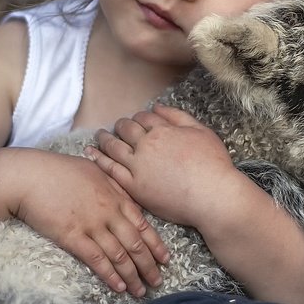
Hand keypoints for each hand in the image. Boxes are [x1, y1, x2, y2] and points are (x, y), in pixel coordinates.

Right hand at [13, 151, 168, 296]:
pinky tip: (118, 287)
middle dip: (149, 265)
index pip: (143, 224)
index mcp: (116, 195)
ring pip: (119, 255)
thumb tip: (124, 193)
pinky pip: (97, 260)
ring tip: (140, 291)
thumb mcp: (93, 169)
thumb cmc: (58, 170)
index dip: (156, 244)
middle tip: (158, 281)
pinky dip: (110, 275)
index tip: (165, 259)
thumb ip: (112, 182)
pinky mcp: (73, 236)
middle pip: (136, 243)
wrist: (29, 176)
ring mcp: (92, 225)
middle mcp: (109, 212)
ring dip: (132, 275)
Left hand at [87, 103, 243, 228]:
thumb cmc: (213, 165)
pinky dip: (98, 159)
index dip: (139, 118)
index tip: (138, 121)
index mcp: (163, 130)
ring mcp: (138, 166)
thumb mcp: (201, 131)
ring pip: (114, 147)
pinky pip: (110, 169)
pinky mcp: (134, 187)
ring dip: (105, 139)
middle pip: (126, 129)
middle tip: (117, 127)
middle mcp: (146, 145)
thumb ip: (178, 116)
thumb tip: (157, 107)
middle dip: (121, 126)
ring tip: (99, 136)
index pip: (143, 117)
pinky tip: (91, 153)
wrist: (212, 196)